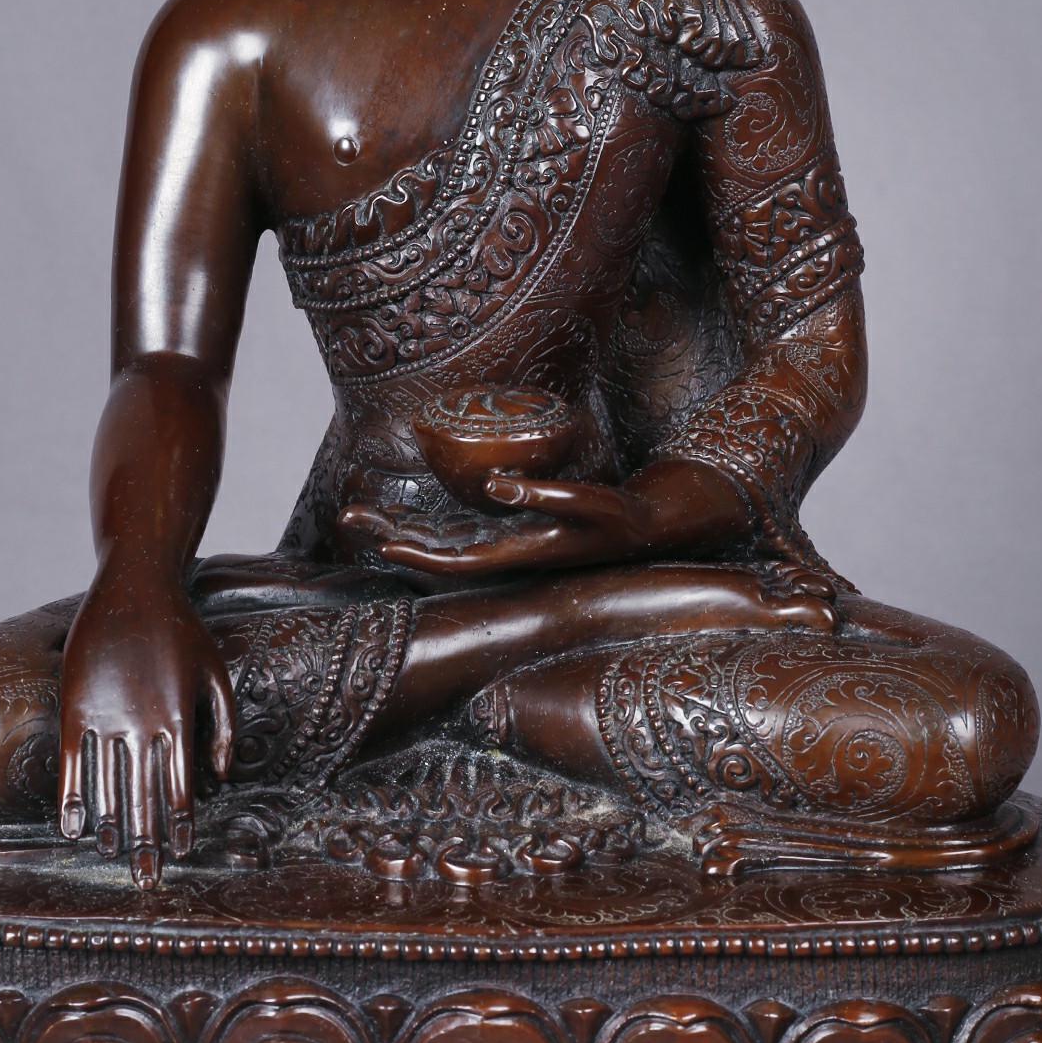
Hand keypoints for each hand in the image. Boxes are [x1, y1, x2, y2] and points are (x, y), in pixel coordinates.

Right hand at [57, 566, 234, 888]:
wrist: (133, 587)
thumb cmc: (182, 630)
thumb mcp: (215, 672)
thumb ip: (224, 726)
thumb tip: (222, 778)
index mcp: (178, 717)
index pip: (182, 786)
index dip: (181, 823)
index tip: (182, 852)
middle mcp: (141, 723)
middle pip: (144, 797)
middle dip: (147, 843)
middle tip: (147, 881)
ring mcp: (105, 715)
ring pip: (107, 786)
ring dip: (110, 826)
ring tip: (112, 856)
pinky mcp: (75, 705)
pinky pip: (73, 763)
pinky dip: (72, 799)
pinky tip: (73, 829)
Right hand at [340, 458, 748, 578]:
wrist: (692, 513)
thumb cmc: (617, 511)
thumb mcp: (562, 505)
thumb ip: (522, 499)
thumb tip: (481, 478)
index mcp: (528, 550)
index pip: (451, 556)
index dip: (397, 543)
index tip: (349, 521)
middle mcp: (545, 556)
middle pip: (463, 564)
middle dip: (404, 551)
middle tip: (352, 529)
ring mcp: (579, 541)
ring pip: (512, 549)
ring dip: (457, 549)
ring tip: (400, 535)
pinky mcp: (617, 519)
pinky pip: (574, 506)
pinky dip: (538, 497)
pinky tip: (502, 484)